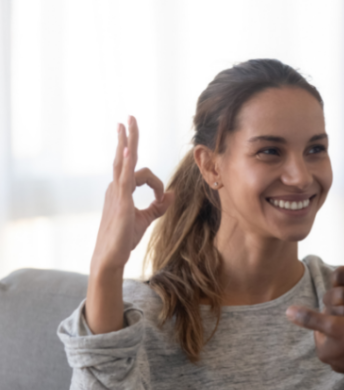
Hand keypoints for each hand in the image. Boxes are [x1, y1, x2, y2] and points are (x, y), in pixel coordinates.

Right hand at [85, 117, 174, 334]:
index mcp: (121, 190)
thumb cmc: (124, 238)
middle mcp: (116, 187)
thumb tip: (173, 193)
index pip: (142, 174)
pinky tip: (131, 151)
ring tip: (128, 123)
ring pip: (122, 162)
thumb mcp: (146, 218)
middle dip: (128, 137)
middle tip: (129, 118)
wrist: (110, 256)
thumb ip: (159, 205)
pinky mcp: (119, 201)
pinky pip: (124, 178)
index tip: (162, 199)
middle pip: (123, 156)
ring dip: (127, 141)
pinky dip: (128, 164)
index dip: (157, 185)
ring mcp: (116, 192)